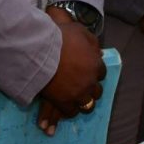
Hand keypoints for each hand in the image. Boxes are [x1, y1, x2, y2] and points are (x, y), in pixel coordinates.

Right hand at [38, 14, 104, 132]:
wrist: (42, 50)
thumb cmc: (60, 37)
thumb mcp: (80, 31)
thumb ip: (92, 42)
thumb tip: (100, 52)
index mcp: (96, 64)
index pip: (102, 73)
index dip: (94, 73)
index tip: (87, 72)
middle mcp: (90, 81)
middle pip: (97, 91)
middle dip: (90, 90)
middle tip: (82, 88)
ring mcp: (79, 93)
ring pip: (87, 105)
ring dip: (82, 102)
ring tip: (76, 102)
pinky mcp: (65, 102)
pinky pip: (71, 112)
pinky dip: (69, 110)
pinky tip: (65, 107)